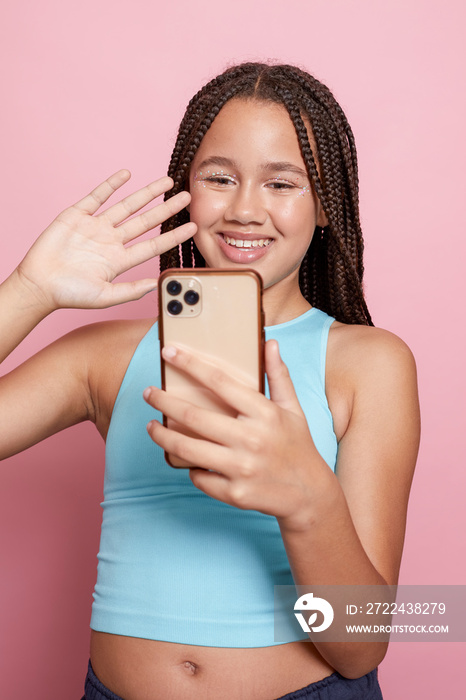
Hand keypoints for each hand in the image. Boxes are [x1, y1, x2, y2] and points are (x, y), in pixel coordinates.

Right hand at [15, 170, 195, 311]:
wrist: (39, 284)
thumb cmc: (70, 294)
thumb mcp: (105, 296)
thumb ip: (131, 290)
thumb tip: (157, 284)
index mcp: (120, 260)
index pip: (154, 245)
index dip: (174, 236)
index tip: (193, 227)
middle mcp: (111, 241)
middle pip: (146, 221)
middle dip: (167, 209)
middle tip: (187, 196)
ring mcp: (96, 226)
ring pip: (126, 205)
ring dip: (146, 193)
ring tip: (166, 182)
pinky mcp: (77, 215)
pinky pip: (98, 196)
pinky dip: (111, 185)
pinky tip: (126, 175)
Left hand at [144, 340, 331, 527]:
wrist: (310, 495)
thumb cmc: (297, 445)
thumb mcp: (293, 408)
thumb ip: (278, 376)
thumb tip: (271, 343)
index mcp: (265, 413)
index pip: (220, 382)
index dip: (190, 365)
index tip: (168, 352)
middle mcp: (252, 439)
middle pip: (194, 416)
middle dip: (164, 401)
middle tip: (148, 393)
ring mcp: (242, 468)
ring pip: (188, 448)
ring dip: (162, 436)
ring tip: (150, 427)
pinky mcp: (235, 493)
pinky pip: (199, 476)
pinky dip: (189, 468)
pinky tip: (187, 459)